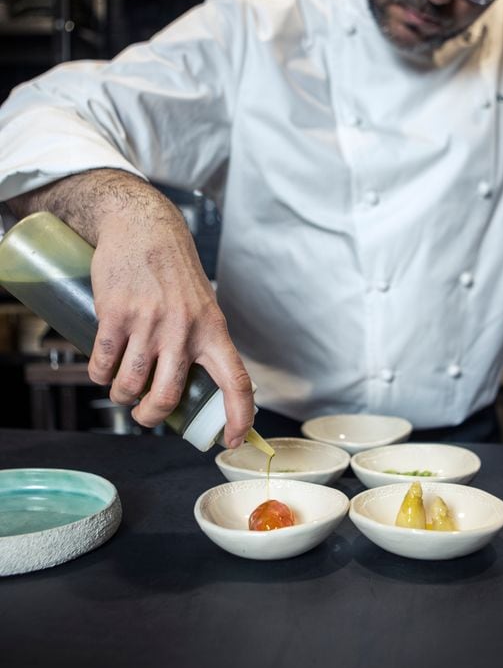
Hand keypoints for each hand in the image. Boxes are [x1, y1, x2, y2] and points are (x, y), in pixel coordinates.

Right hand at [8, 170, 254, 446]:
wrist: (143, 226)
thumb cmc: (174, 271)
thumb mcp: (202, 305)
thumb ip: (200, 342)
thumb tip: (192, 389)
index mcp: (213, 331)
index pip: (236, 381)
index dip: (239, 416)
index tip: (235, 441)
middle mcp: (184, 330)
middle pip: (167, 397)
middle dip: (151, 416)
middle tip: (144, 415)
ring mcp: (149, 323)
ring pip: (130, 385)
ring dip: (121, 397)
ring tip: (121, 391)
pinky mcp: (116, 314)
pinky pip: (103, 363)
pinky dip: (98, 375)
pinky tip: (100, 372)